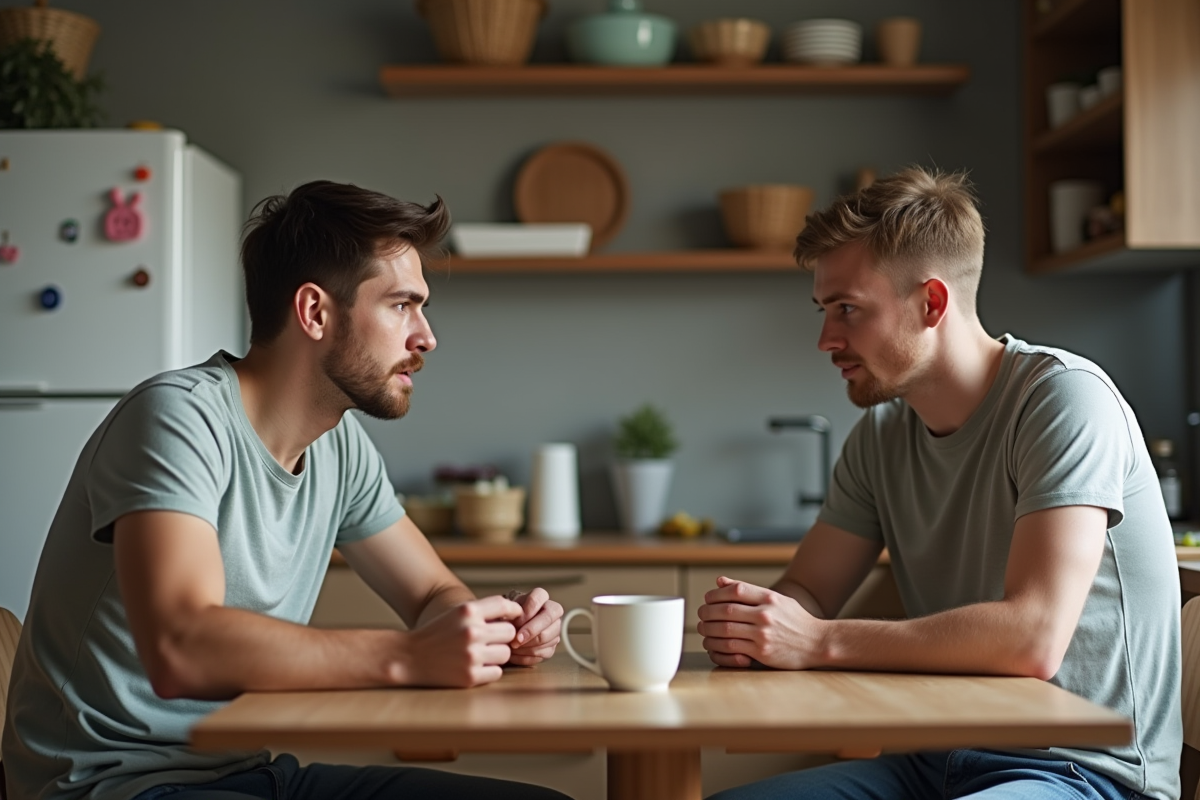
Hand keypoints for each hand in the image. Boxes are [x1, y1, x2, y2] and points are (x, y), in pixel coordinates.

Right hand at [401, 595, 522, 686]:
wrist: (409, 658)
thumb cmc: (437, 634)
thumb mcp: (457, 614)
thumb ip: (484, 612)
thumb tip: (517, 614)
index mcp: (467, 611)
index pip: (504, 605)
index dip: (513, 611)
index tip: (514, 617)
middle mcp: (471, 631)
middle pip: (509, 632)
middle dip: (502, 637)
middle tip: (489, 641)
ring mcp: (471, 655)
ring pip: (505, 653)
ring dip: (496, 655)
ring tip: (479, 655)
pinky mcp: (470, 677)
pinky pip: (497, 672)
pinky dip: (489, 671)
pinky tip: (474, 667)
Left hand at [504, 587, 562, 665]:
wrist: (509, 627)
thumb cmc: (508, 616)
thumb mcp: (506, 609)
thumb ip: (507, 612)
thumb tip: (510, 624)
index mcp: (541, 596)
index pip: (537, 599)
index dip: (525, 612)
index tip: (514, 623)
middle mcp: (553, 611)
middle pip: (547, 619)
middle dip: (529, 631)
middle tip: (514, 640)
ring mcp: (555, 630)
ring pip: (545, 638)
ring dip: (526, 646)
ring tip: (511, 647)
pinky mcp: (552, 647)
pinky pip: (542, 653)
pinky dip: (526, 656)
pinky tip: (514, 655)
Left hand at [696, 576, 826, 669]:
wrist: (818, 642)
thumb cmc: (796, 620)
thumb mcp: (776, 599)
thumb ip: (748, 591)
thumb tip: (720, 581)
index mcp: (769, 598)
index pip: (735, 590)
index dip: (716, 593)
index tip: (708, 598)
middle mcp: (765, 614)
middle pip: (725, 610)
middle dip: (707, 612)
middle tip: (701, 615)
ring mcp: (763, 634)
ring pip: (725, 630)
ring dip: (708, 630)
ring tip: (703, 629)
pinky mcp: (762, 652)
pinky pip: (732, 648)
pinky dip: (718, 646)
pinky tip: (713, 644)